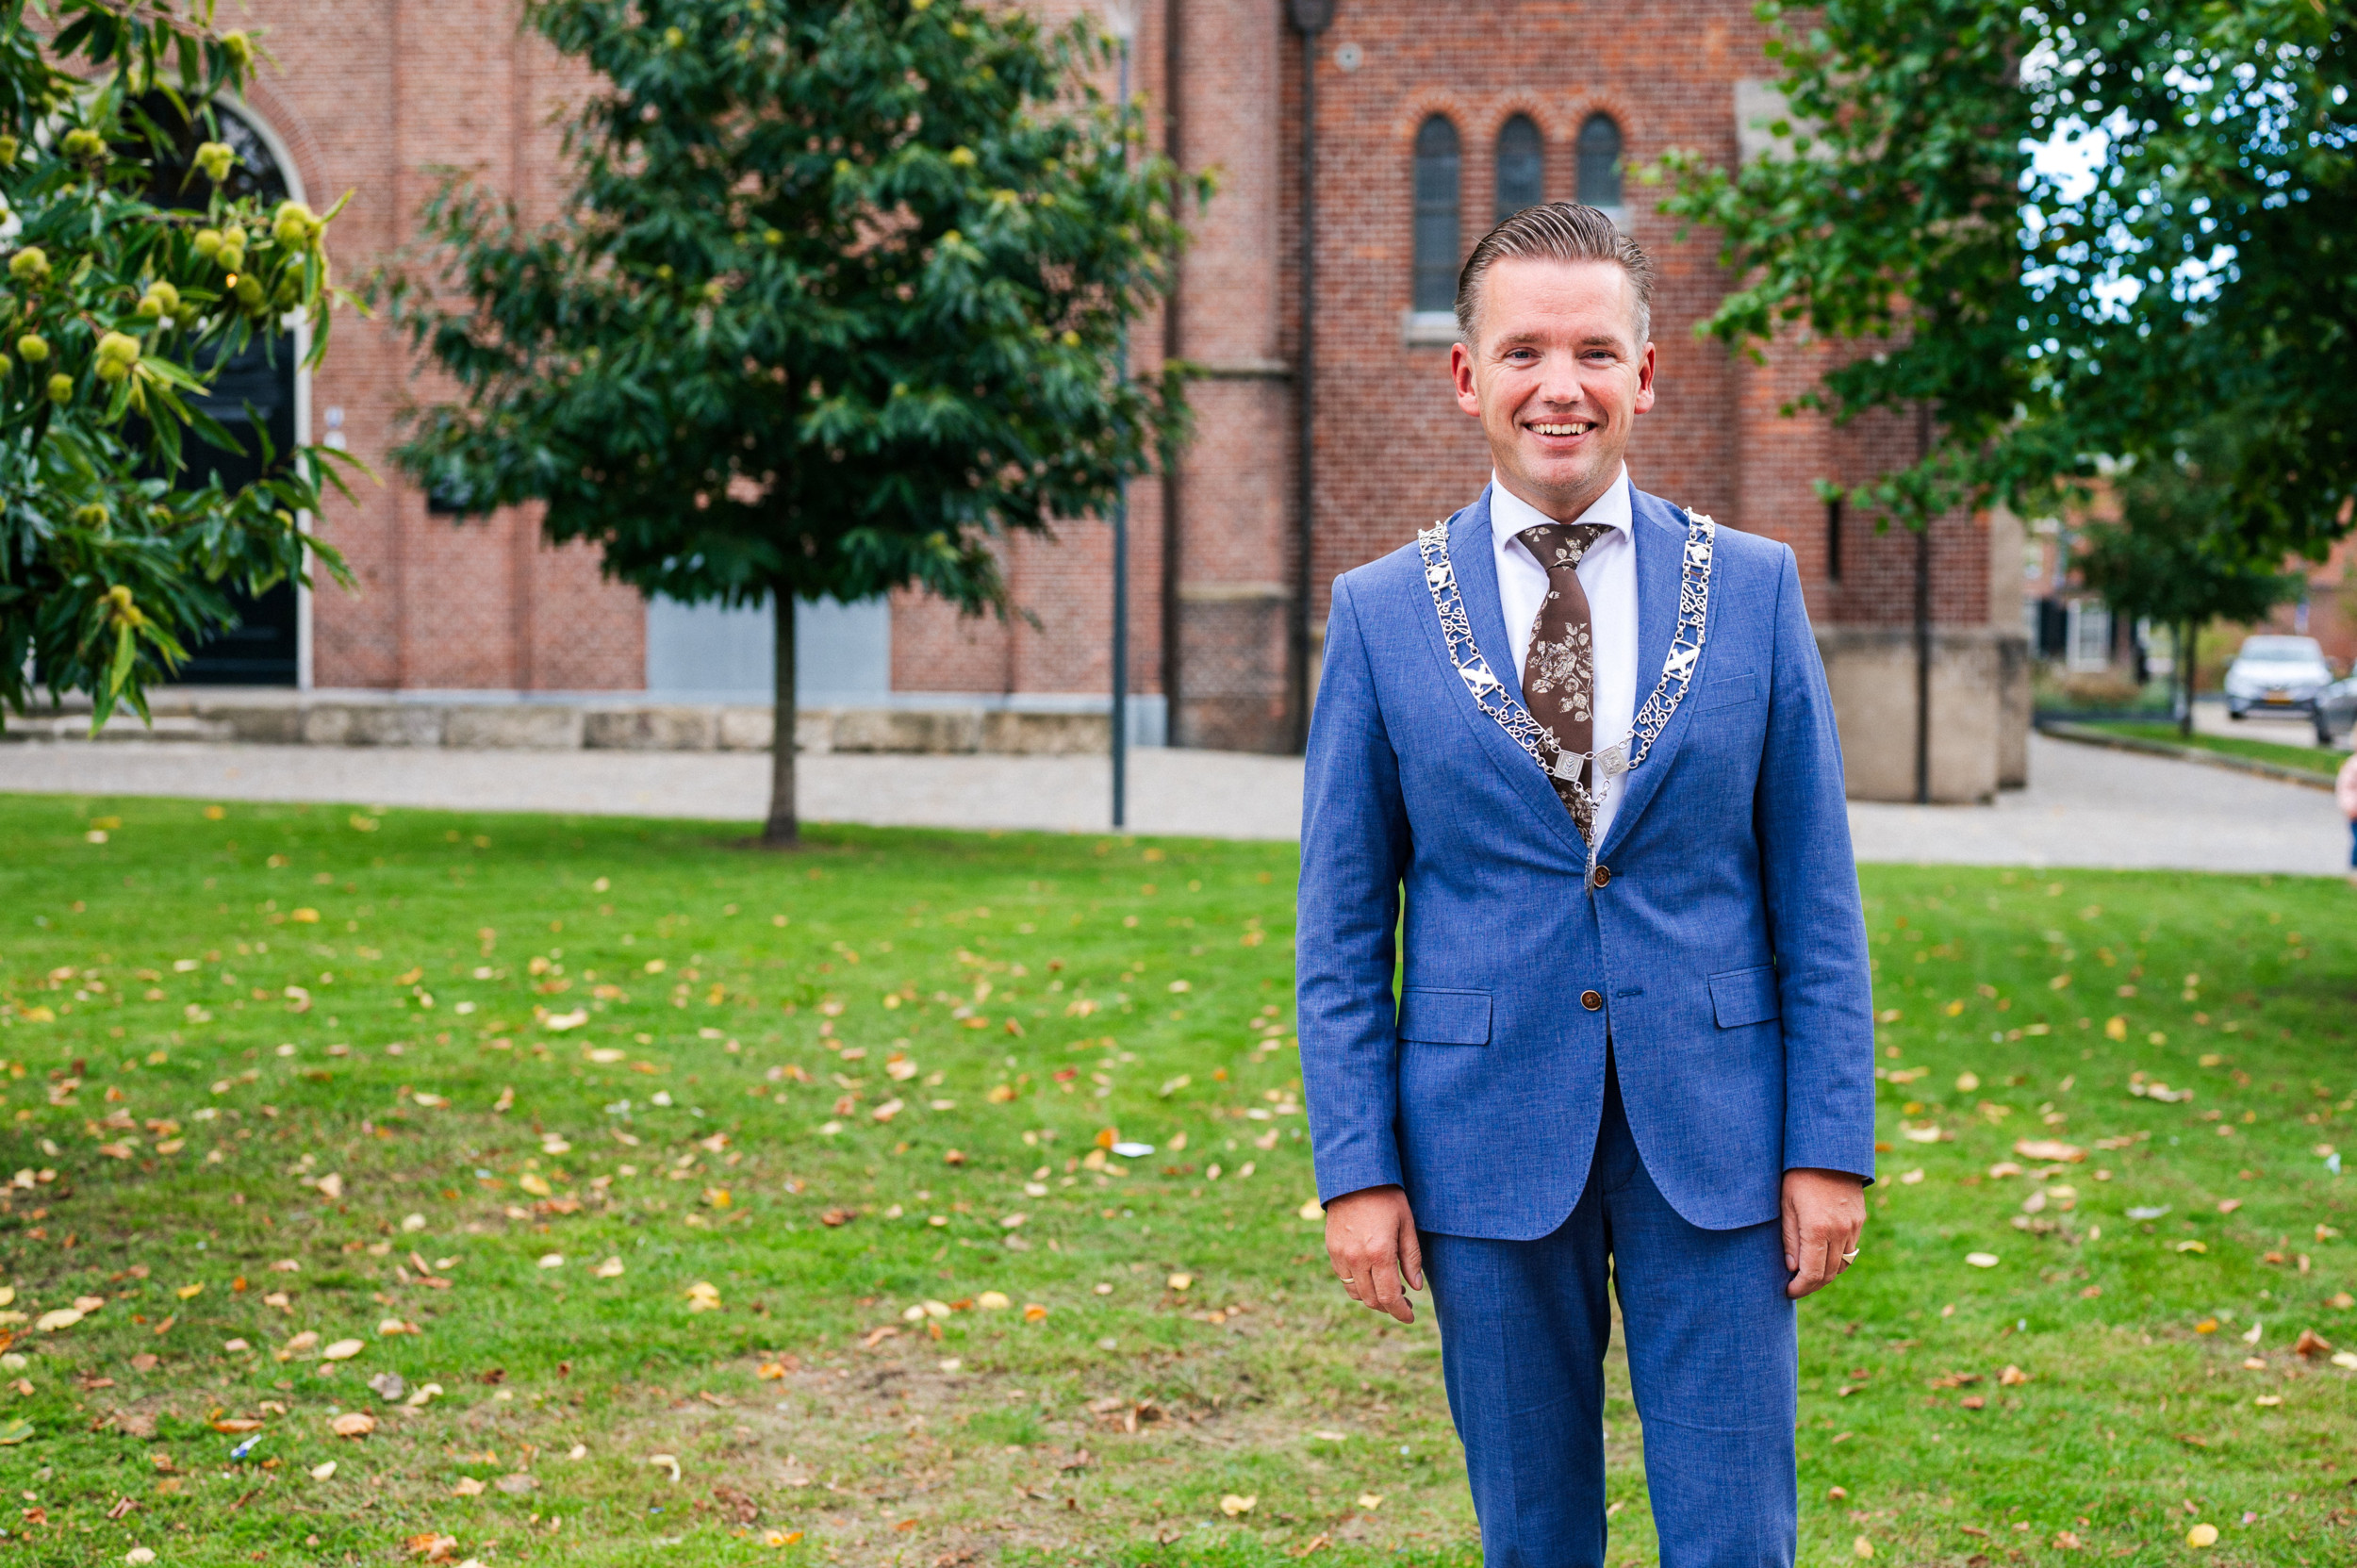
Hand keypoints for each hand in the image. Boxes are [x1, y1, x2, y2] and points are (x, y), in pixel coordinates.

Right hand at [1323, 1185, 1423, 1323]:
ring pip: (1356, 1293)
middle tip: (1404, 1302)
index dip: (1401, 1312)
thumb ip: (1411, 1258)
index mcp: (1379, 1253)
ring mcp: (1341, 1255)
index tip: (1410, 1317)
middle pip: (1372, 1299)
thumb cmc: (1387, 1197)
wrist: (1355, 1176)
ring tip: (1388, 1288)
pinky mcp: (1332, 1249)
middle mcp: (1357, 1258)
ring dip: (1373, 1297)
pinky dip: (1358, 1284)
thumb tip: (1416, 1287)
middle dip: (1389, 1307)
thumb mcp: (1406, 1224)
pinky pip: (1344, 1278)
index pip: (1389, 1297)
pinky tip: (1371, 1274)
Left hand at [1782, 1168, 1865, 1299]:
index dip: (1800, 1288)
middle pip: (1829, 1273)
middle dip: (1812, 1285)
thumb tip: (1792, 1269)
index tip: (1788, 1292)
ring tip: (1808, 1276)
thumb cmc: (1798, 1175)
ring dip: (1826, 1275)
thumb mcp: (1785, 1204)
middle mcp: (1840, 1231)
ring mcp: (1853, 1226)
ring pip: (1843, 1265)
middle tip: (1796, 1288)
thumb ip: (1789, 1239)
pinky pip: (1851, 1250)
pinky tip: (1823, 1259)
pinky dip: (1838, 1260)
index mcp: (1817, 1228)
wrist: (1828, 1151)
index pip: (1812, 1273)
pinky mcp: (1859, 1220)